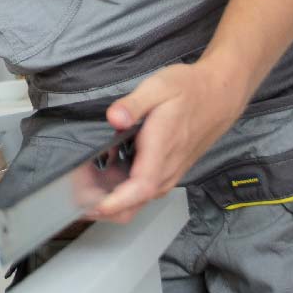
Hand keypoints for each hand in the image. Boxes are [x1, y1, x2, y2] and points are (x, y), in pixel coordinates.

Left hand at [88, 62, 247, 223]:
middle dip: (100, 205)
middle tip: (72, 191)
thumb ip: (134, 104)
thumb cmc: (190, 90)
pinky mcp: (167, 173)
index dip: (114, 202)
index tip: (89, 205)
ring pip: (136, 200)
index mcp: (162, 150)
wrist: (220, 95)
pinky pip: (141, 191)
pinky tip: (101, 170)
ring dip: (107, 196)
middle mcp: (166, 170)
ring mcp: (168, 174)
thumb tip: (114, 118)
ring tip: (80, 180)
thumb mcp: (159, 87)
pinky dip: (119, 189)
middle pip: (133, 204)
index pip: (140, 188)